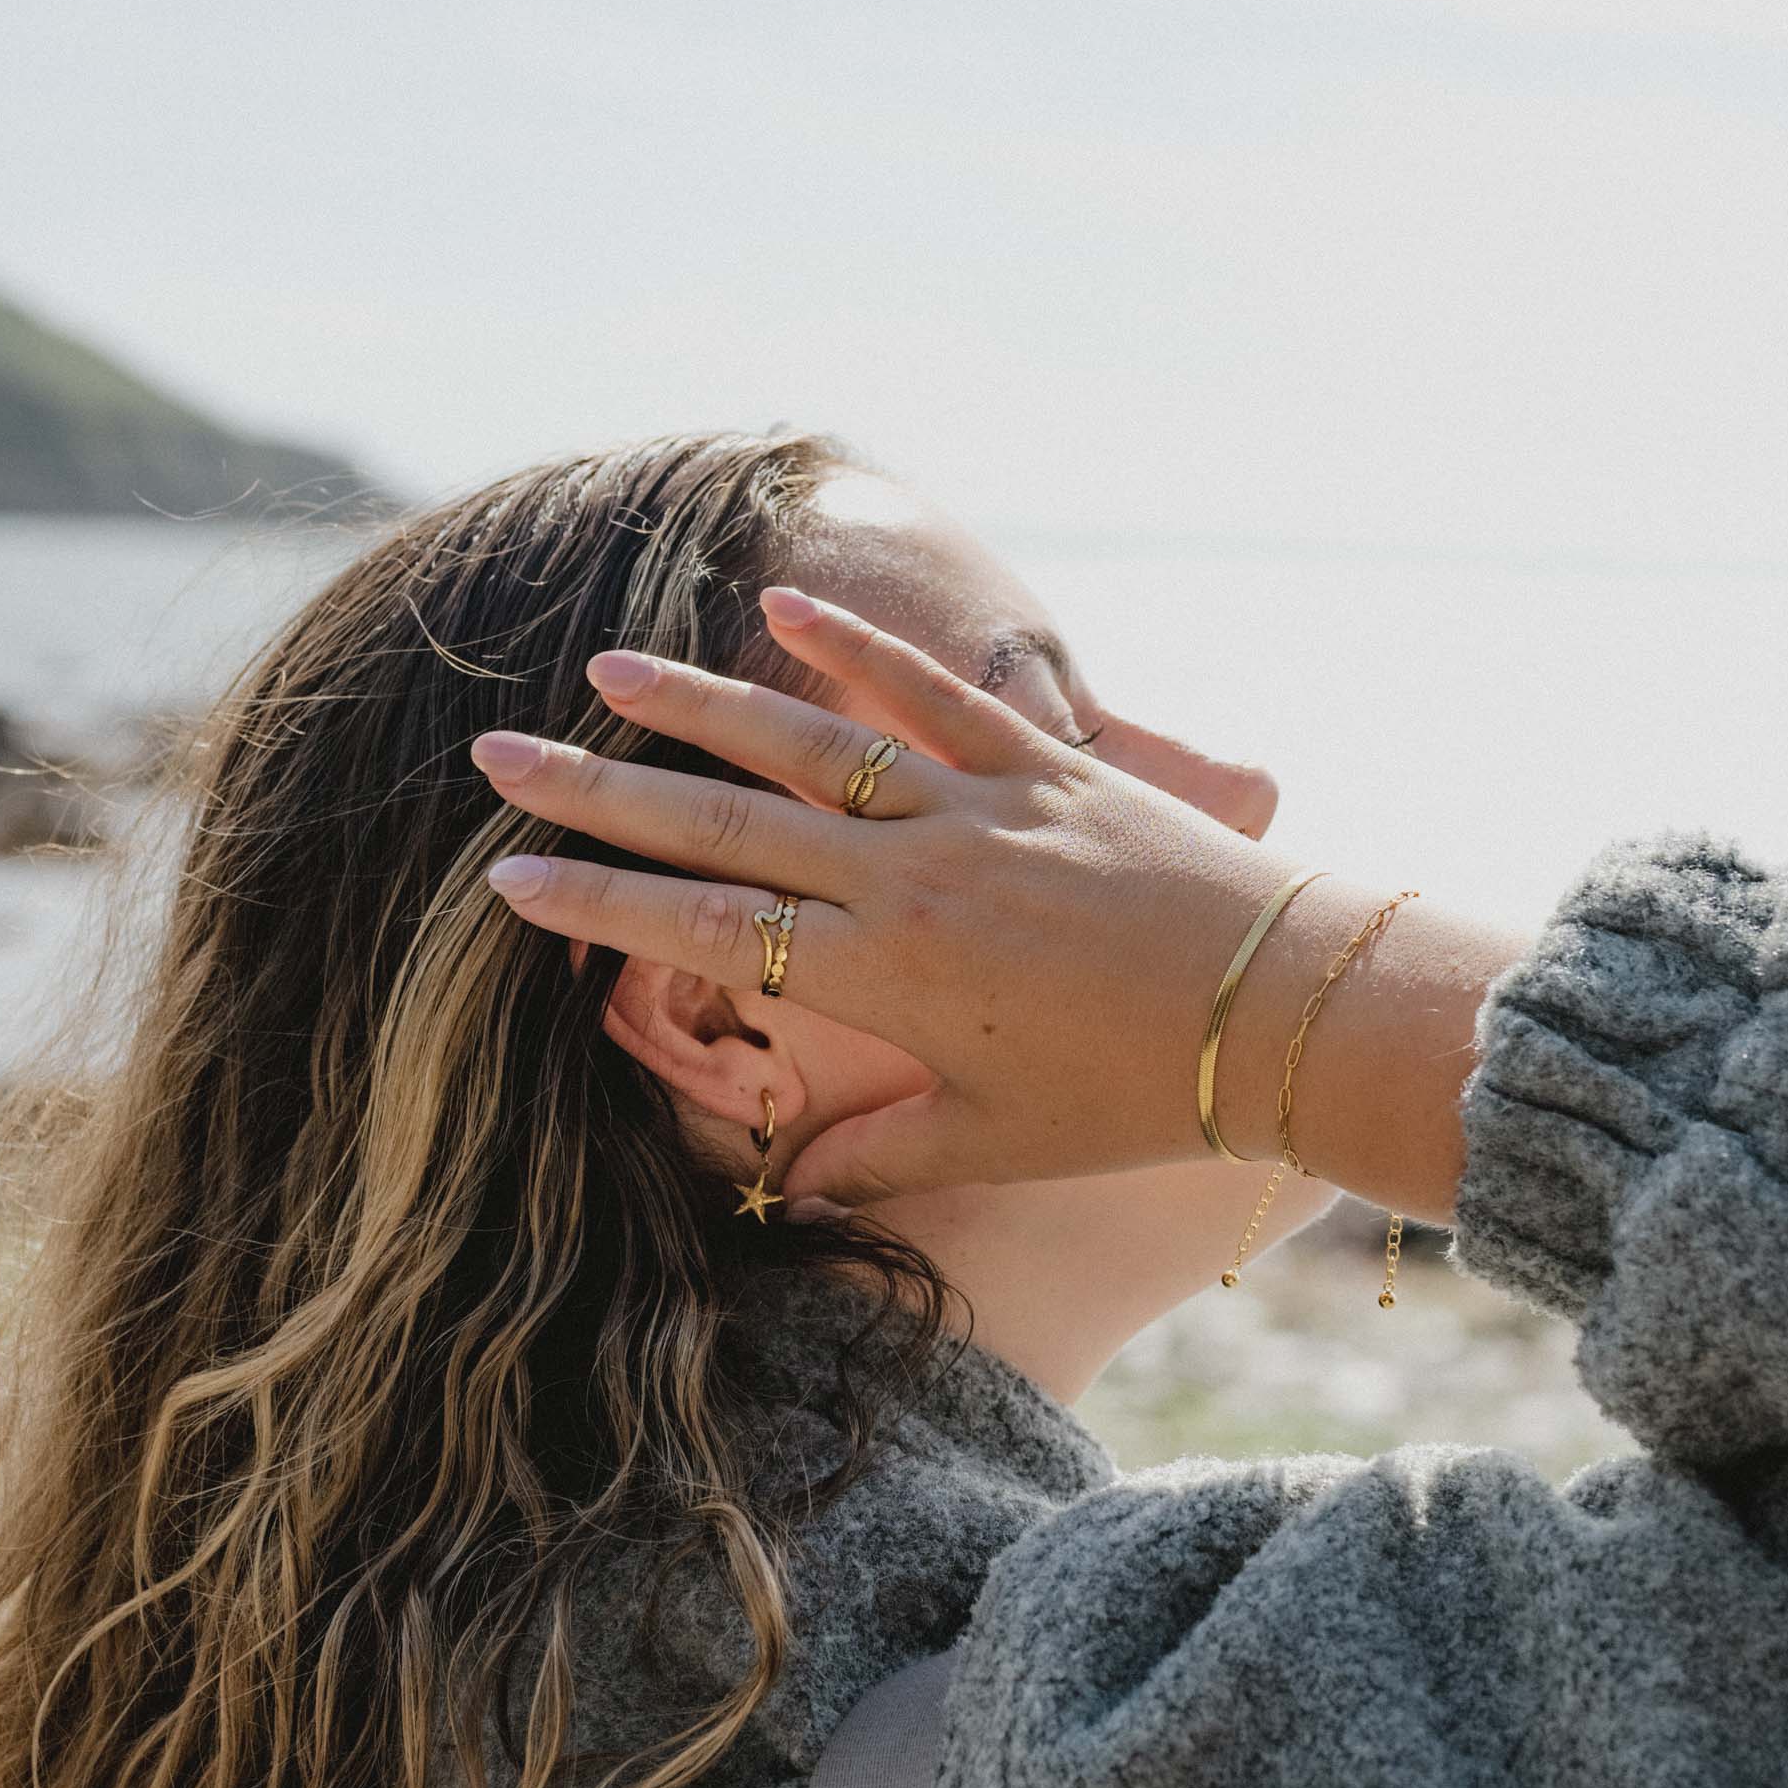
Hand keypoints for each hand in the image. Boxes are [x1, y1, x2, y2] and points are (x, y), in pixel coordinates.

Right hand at [469, 588, 1309, 1206]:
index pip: (707, 936)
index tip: (510, 883)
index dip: (601, 911)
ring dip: (702, 704)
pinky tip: (783, 607)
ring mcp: (976, 810)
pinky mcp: (1047, 765)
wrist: (1286, 1014)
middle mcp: (908, 879)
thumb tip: (787, 1180)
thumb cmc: (1142, 1096)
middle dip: (602, 792)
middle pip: (724, 826)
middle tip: (500, 756)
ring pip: (809, 743)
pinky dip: (862, 648)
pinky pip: (936, 695)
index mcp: (885, 978)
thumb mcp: (997, 1140)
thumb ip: (877, 1154)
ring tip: (610, 670)